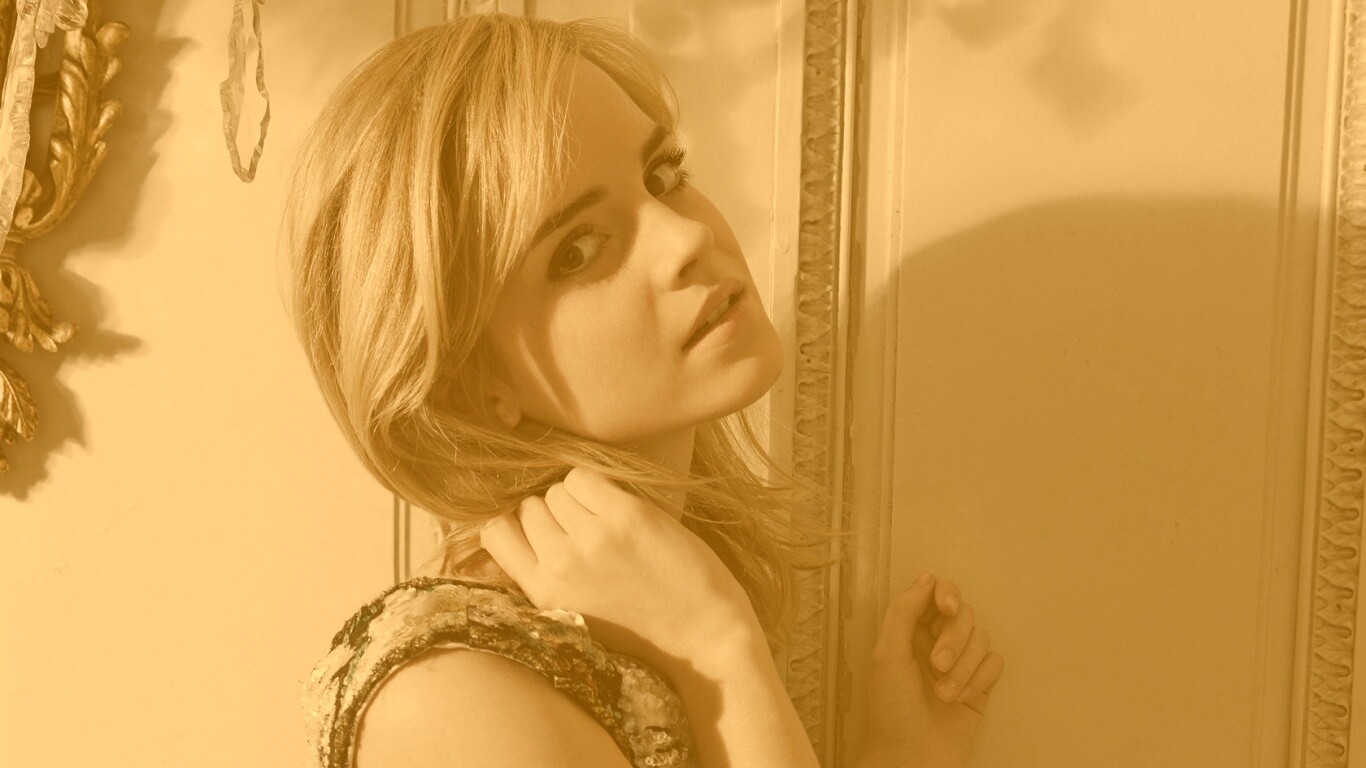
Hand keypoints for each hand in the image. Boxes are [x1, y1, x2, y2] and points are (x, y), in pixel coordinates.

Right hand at [478, 466, 761, 671]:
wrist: (704, 636)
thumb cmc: (642, 628)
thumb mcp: (572, 615)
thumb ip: (543, 577)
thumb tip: (513, 529)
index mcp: (541, 594)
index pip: (495, 532)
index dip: (517, 525)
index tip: (542, 530)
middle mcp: (559, 564)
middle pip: (530, 507)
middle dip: (553, 514)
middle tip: (587, 532)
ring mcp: (592, 538)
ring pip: (557, 490)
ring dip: (578, 500)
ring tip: (607, 525)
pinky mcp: (626, 516)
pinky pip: (585, 477)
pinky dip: (598, 487)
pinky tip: (620, 510)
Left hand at [857, 571, 1003, 767]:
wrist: (911, 759)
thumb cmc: (892, 711)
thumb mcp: (887, 655)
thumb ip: (904, 611)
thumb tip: (927, 576)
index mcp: (908, 632)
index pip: (936, 593)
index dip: (947, 593)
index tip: (948, 608)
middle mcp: (934, 643)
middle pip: (964, 615)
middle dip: (954, 640)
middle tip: (937, 666)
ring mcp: (959, 664)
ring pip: (981, 639)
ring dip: (964, 667)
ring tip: (944, 694)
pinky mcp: (979, 686)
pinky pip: (995, 664)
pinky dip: (980, 679)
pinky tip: (962, 699)